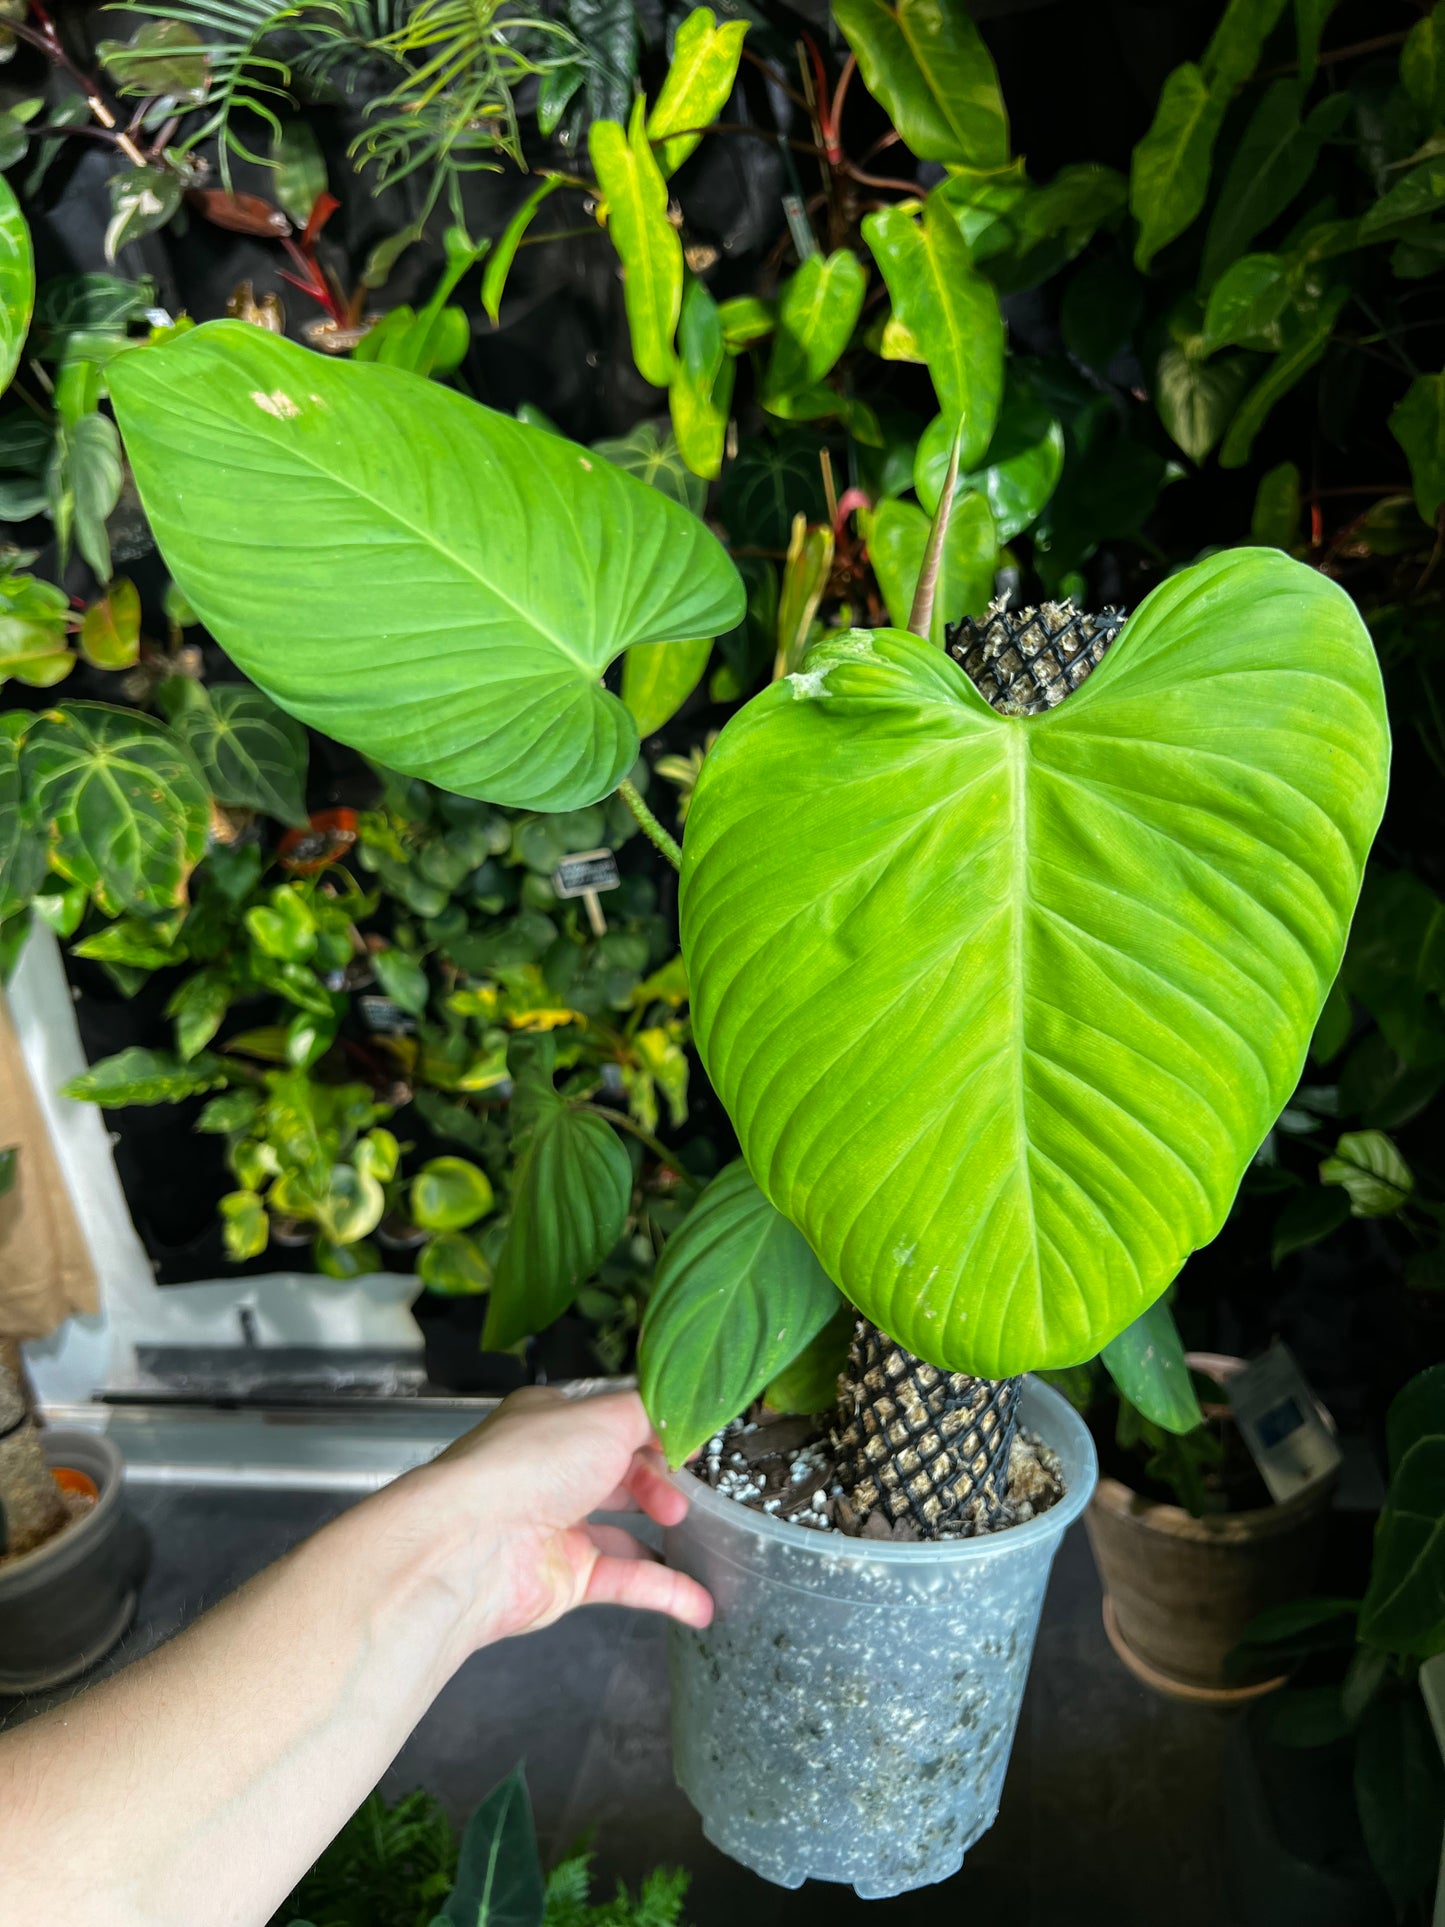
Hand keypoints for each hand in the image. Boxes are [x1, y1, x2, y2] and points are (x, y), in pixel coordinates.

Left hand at [402, 1387, 712, 1659]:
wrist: (471, 1546)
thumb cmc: (531, 1465)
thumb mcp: (603, 1417)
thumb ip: (648, 1414)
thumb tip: (678, 1416)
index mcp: (551, 1423)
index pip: (612, 1422)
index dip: (654, 1433)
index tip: (693, 1447)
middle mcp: (551, 1472)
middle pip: (621, 1474)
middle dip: (659, 1484)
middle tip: (681, 1500)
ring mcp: (556, 1527)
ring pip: (623, 1531)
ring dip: (665, 1538)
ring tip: (704, 1542)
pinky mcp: (564, 1579)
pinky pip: (622, 1580)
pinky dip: (662, 1591)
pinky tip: (700, 1603)